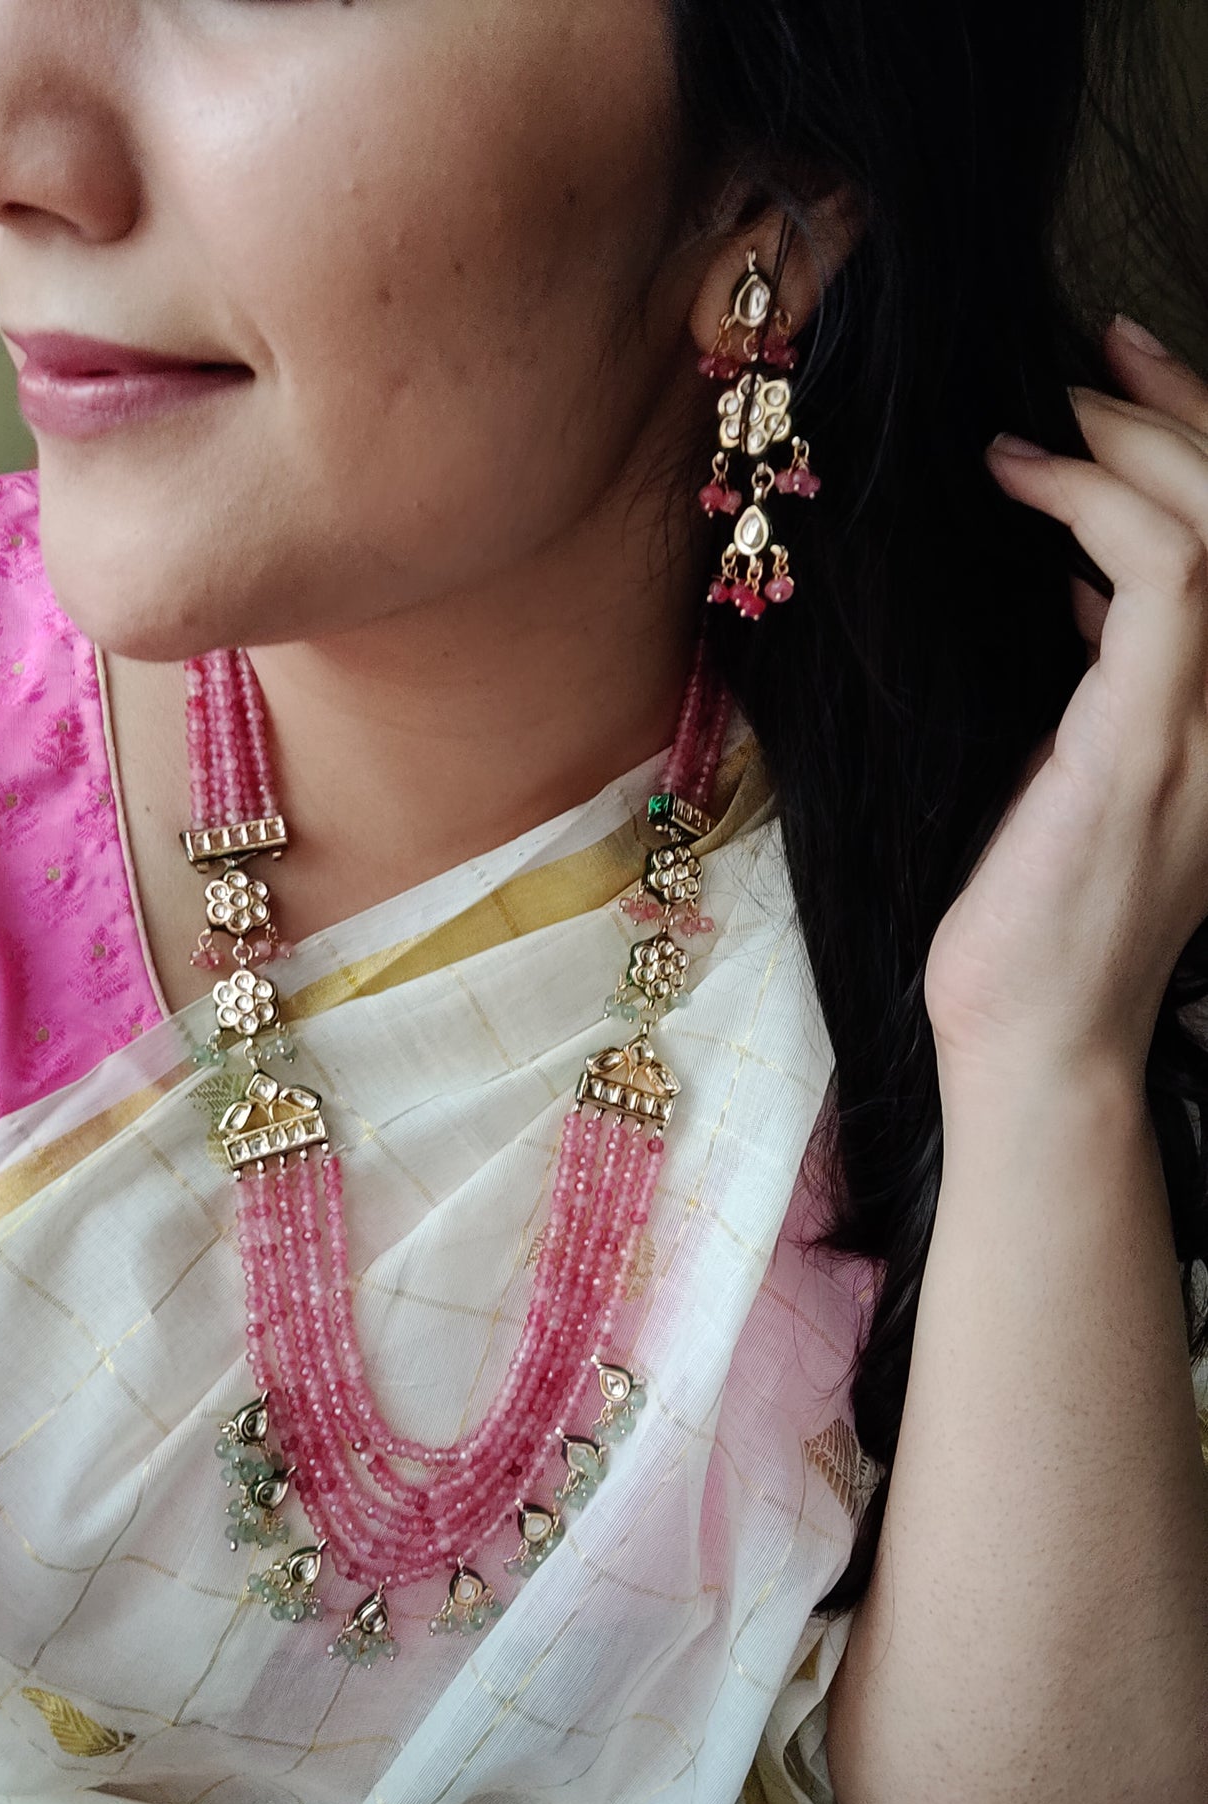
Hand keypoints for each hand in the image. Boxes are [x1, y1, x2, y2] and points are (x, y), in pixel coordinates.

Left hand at [925, 317, 1207, 1088]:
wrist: (1039, 1039)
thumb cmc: (1039, 918)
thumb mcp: (1086, 770)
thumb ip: (1116, 681)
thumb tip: (1086, 591)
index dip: (1204, 437)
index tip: (1125, 375)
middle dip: (1185, 409)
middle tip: (1098, 354)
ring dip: (1137, 443)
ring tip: (1048, 417)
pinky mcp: (1147, 744)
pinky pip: (1163, 577)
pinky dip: (1095, 505)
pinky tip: (1023, 483)